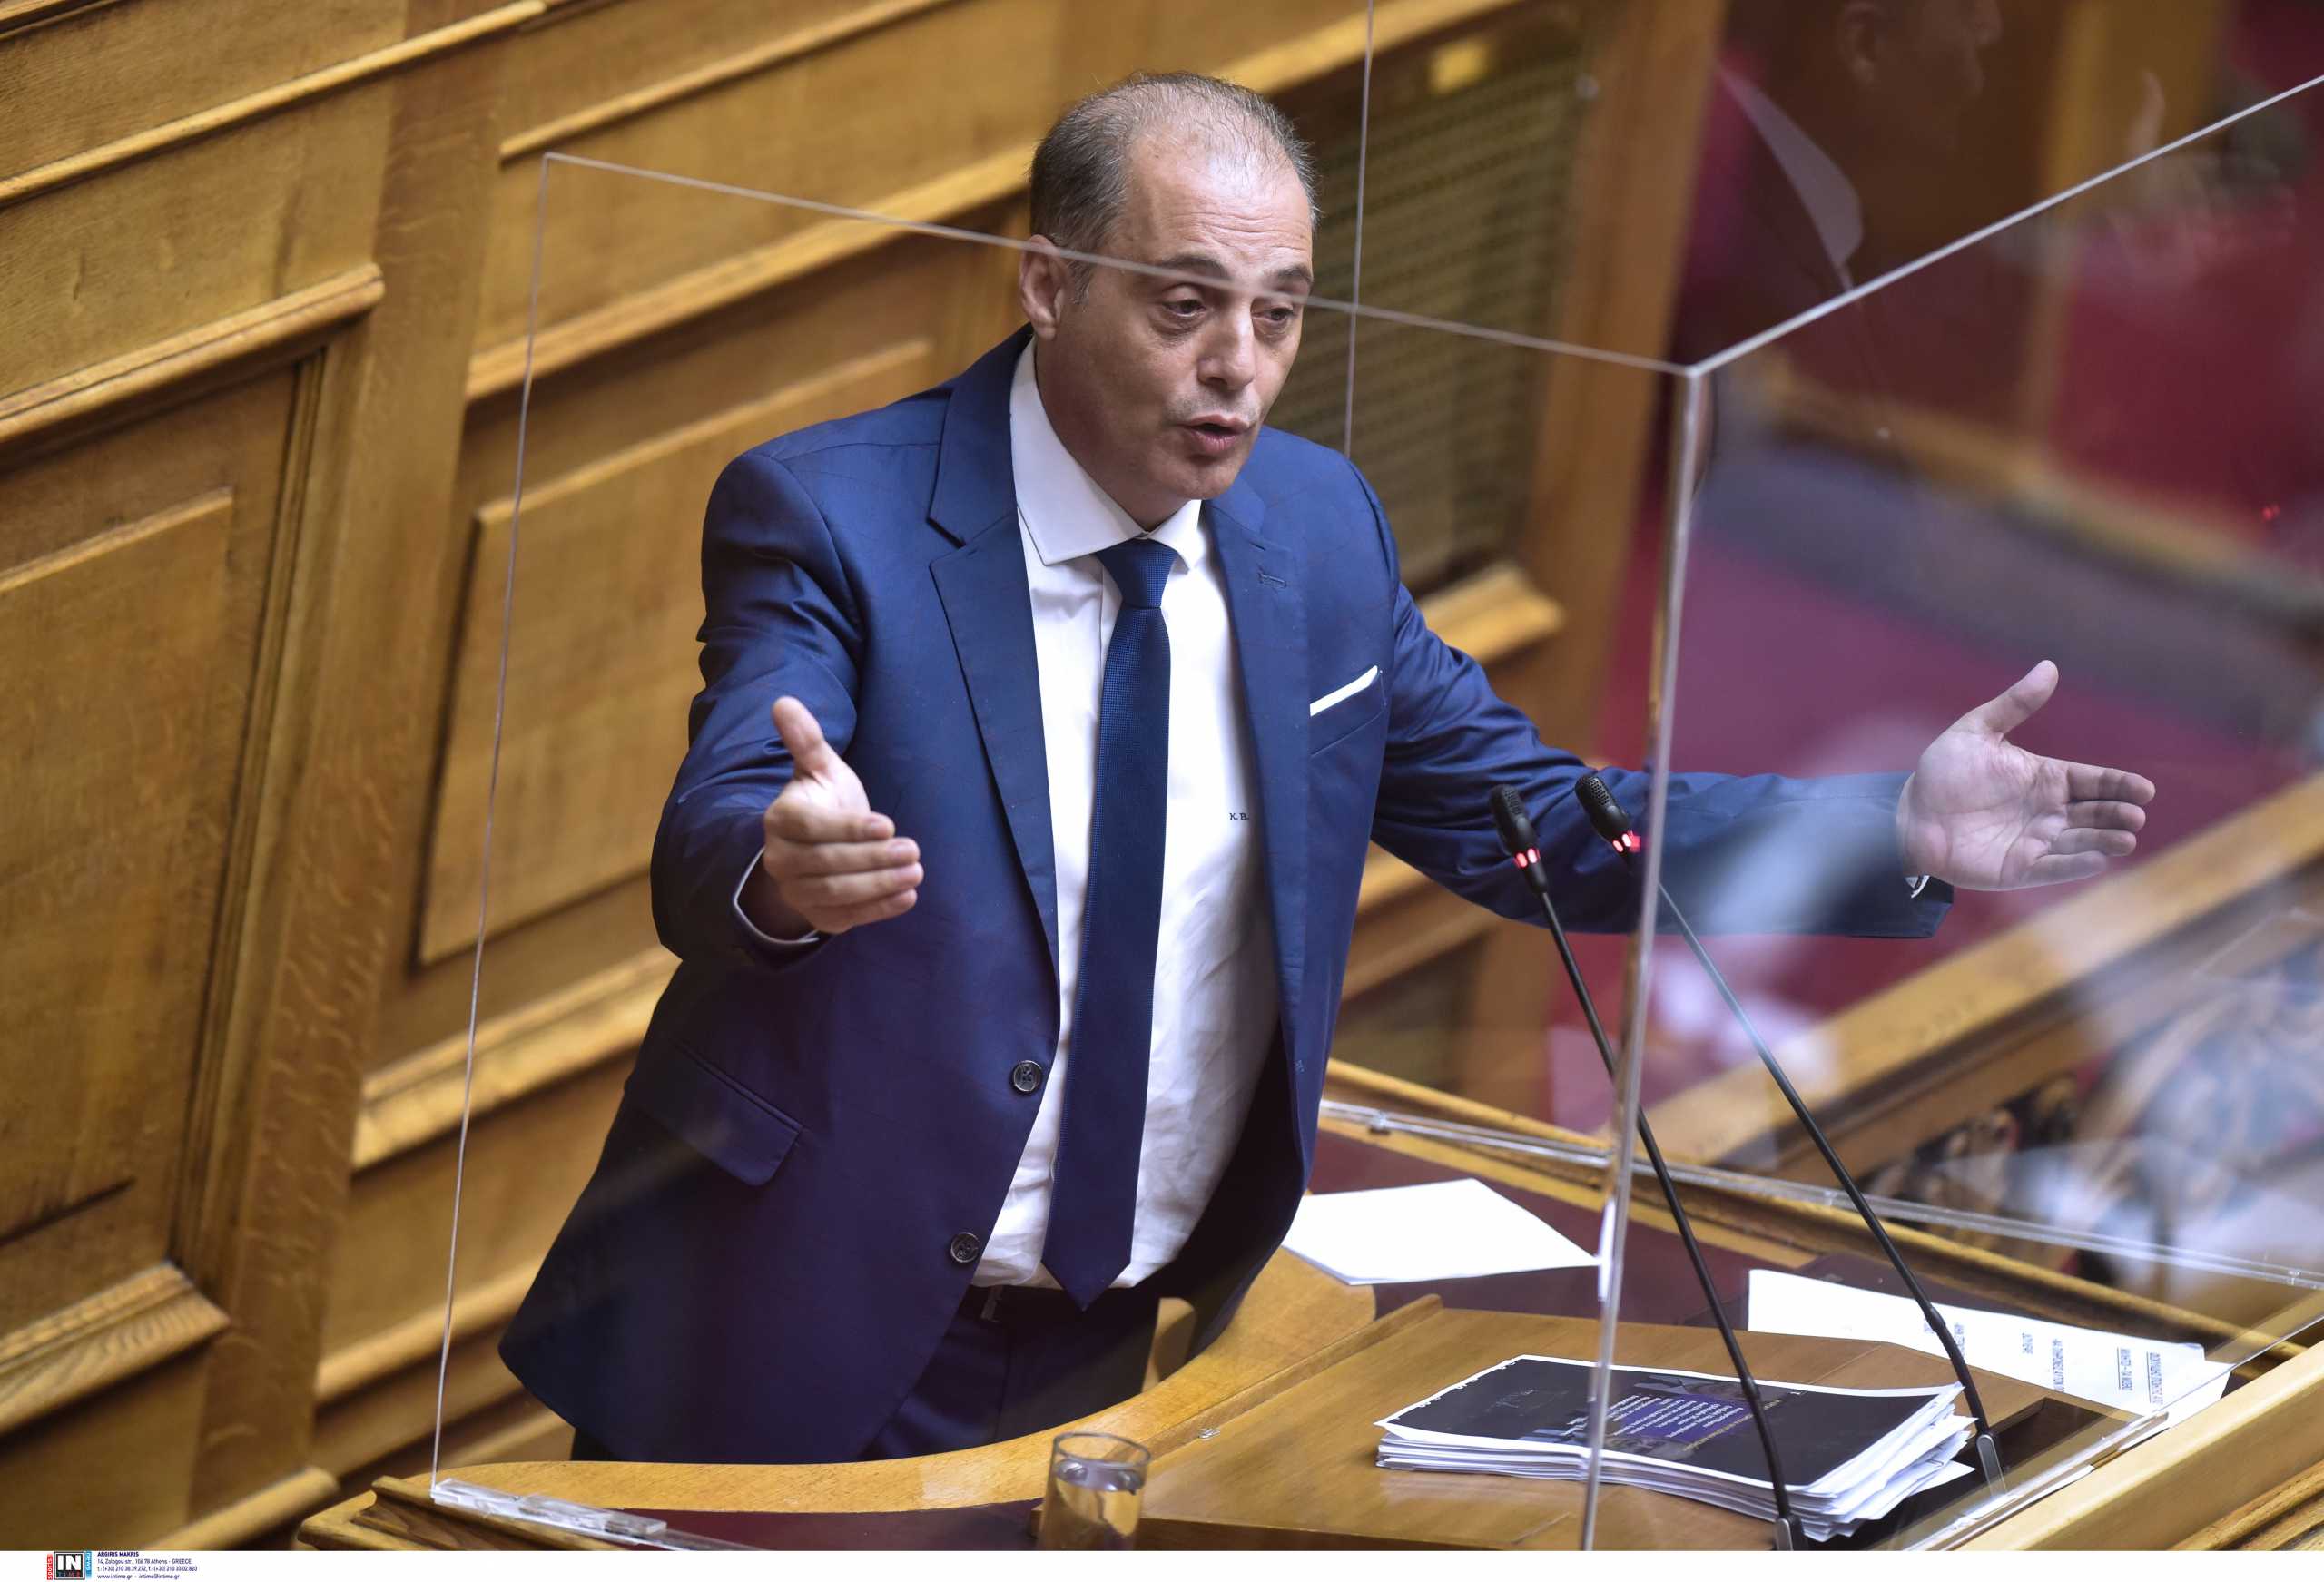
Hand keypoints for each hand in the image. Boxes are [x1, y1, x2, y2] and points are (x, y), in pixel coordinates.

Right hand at [743, 697, 920, 935]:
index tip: (887, 824)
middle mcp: (780, 860)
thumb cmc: (822, 801)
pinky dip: (879, 910)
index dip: (849, 829)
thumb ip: (806, 740)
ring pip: (837, 893)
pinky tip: (908, 896)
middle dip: (873, 859)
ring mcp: (797, 892)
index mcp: (780, 820)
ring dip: (880, 884)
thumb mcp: (819, 769)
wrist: (813, 848)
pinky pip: (847, 917)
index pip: (812, 829)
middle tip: (913, 850)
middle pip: (827, 864)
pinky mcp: (818, 916)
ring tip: (916, 871)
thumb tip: (783, 701)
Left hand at [1897, 661, 2156, 891]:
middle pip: (2095, 812)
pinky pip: (2052, 868)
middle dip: (2118, 814)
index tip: (2144, 789)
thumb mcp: (1976, 731)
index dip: (2119, 785)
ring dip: (2105, 840)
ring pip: (2080, 841)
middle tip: (2135, 815)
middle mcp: (2048, 811)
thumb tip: (2049, 666)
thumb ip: (2014, 704)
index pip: (2092, 780)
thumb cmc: (1944, 772)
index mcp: (2045, 777)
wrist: (1910, 814)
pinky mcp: (2018, 868)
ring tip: (2126, 838)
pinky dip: (2074, 865)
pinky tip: (2096, 860)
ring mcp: (2035, 840)